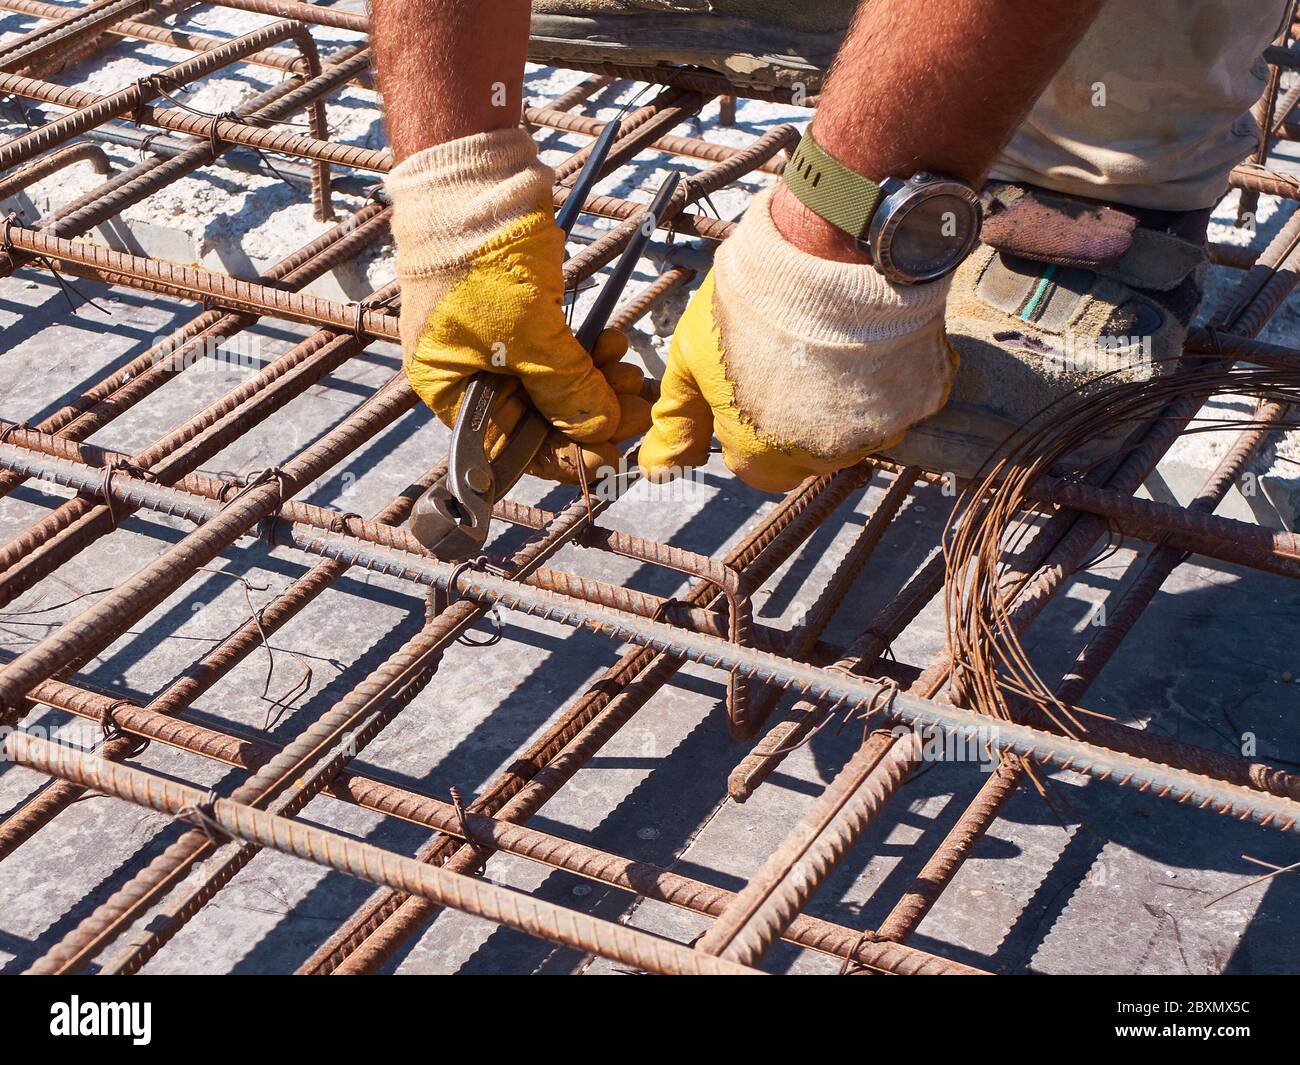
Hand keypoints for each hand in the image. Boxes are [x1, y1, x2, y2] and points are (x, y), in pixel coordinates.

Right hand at [389, 127, 649, 481]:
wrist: (477, 177)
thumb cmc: (481, 255)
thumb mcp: (528, 334)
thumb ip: (565, 390)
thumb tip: (601, 430)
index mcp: (451, 389)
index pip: (512, 447)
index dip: (565, 456)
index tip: (612, 455)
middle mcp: (471, 375)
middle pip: (539, 420)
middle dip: (591, 416)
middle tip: (637, 409)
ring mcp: (498, 346)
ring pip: (556, 387)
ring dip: (598, 384)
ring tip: (632, 374)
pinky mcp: (524, 317)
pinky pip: (561, 353)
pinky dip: (589, 355)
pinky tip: (615, 346)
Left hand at [640, 187, 956, 492]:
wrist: (830, 251)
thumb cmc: (751, 303)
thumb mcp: (690, 359)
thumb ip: (676, 420)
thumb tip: (656, 468)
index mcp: (762, 458)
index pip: (756, 466)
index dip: (749, 425)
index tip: (753, 382)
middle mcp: (821, 458)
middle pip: (805, 452)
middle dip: (795, 416)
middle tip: (787, 358)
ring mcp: (875, 432)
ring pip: (853, 431)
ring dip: (840, 399)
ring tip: (826, 344)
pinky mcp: (917, 401)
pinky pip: (898, 401)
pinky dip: (883, 378)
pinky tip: (866, 341)